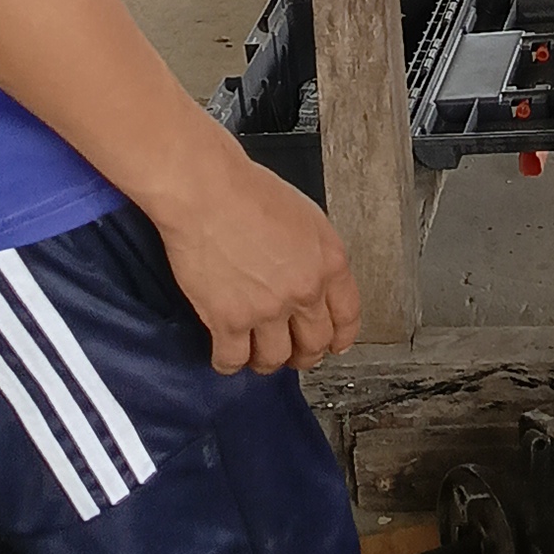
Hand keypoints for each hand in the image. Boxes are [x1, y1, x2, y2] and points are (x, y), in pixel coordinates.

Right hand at [152, 136, 359, 373]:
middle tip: (294, 353)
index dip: (341, 336)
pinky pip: (233, 359)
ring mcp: (267, 309)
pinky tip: (225, 354)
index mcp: (328, 261)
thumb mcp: (303, 216)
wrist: (205, 190)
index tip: (335, 343)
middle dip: (305, 354)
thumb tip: (309, 274)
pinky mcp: (229, 320)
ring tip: (256, 354)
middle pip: (315, 343)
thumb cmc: (245, 191)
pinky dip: (228, 362)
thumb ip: (313, 254)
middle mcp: (304, 289)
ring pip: (276, 358)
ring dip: (266, 361)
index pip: (347, 315)